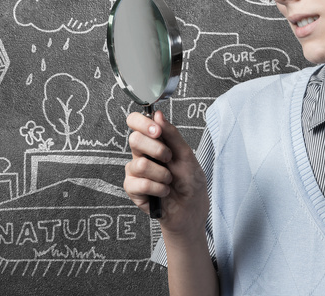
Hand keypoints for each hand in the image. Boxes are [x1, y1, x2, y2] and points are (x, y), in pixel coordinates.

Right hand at [123, 110, 208, 237]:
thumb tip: (158, 115)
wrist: (191, 210)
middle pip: (134, 139)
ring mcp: (135, 172)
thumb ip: (172, 135)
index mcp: (153, 142)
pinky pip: (139, 184)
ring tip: (169, 180)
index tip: (157, 131)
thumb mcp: (186, 155)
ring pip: (139, 164)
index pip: (135, 123)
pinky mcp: (133, 189)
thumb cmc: (190, 182)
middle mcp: (141, 154)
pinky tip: (163, 192)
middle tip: (169, 159)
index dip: (142, 123)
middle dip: (157, 149)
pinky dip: (158, 188)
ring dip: (161, 174)